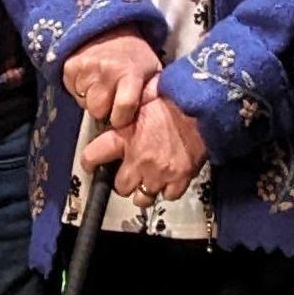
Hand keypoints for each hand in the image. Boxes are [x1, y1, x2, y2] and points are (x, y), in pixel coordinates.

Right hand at [62, 31, 161, 132]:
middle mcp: (106, 69)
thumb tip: (148, 115)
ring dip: (91, 99)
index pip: (123, 108)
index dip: (121, 118)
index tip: (122, 116)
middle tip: (112, 98)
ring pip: (83, 102)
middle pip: (97, 109)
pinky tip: (91, 80)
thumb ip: (152, 94)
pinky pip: (72, 91)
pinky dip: (80, 89)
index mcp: (130, 73)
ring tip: (102, 87)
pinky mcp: (70, 65)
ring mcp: (86, 67)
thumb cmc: (136, 58)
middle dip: (104, 110)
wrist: (114, 30)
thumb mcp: (154, 73)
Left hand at [90, 91, 208, 200]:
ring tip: (147, 181)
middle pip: (120, 187)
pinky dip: (168, 191)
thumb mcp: (141, 97)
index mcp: (124, 137)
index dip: (89, 162)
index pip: (92, 156)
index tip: (91, 164)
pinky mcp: (180, 178)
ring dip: (144, 191)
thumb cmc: (174, 97)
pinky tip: (168, 180)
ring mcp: (159, 172)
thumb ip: (128, 107)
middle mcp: (138, 160)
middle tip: (127, 174)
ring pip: (143, 198)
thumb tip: (121, 103)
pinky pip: (169, 196)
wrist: (204, 106)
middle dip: (123, 182)